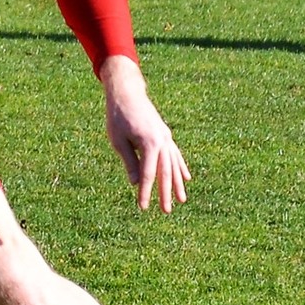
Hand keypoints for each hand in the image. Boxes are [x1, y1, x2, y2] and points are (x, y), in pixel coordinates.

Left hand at [99, 56, 189, 212]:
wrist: (127, 92)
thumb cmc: (118, 116)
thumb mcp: (118, 141)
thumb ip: (130, 162)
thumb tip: (137, 183)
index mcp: (149, 143)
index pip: (148, 173)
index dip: (145, 192)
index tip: (142, 207)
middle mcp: (162, 140)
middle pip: (165, 171)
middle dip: (166, 193)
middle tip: (166, 211)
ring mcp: (165, 137)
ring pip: (174, 164)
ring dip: (178, 183)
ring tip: (182, 200)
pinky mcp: (165, 134)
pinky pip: (175, 154)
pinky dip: (181, 167)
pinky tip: (187, 178)